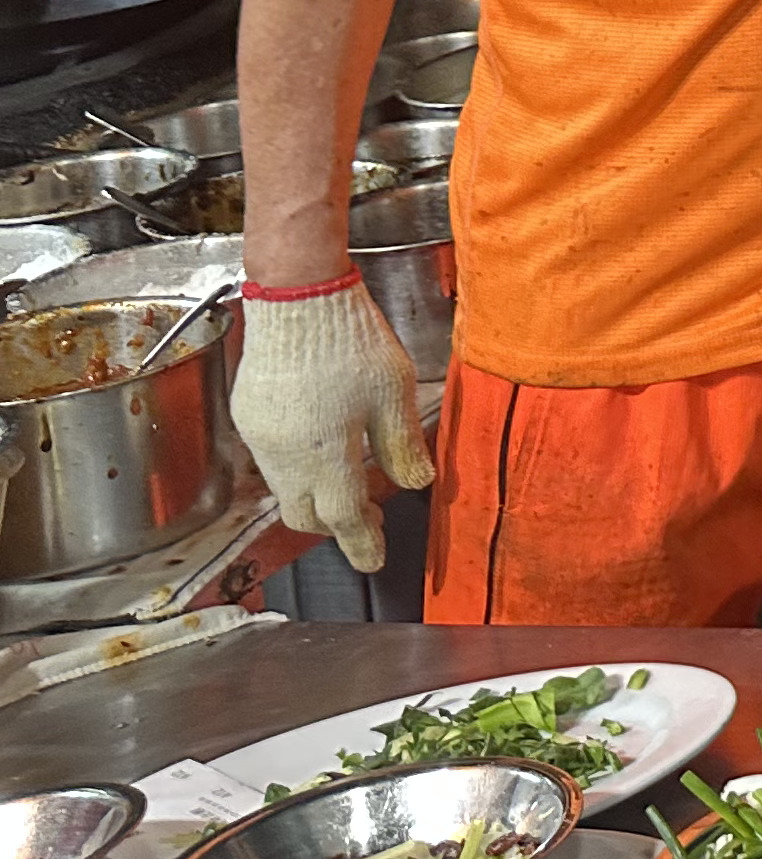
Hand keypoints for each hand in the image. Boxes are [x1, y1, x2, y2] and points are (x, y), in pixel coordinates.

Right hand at [230, 283, 432, 572]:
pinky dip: (298, 469)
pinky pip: (271, 461)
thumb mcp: (394, 393)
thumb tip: (416, 484)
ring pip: (285, 490)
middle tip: (370, 520)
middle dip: (336, 525)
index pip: (344, 517)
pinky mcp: (247, 416)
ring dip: (316, 496)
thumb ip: (402, 445)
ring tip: (352, 481)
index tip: (374, 561)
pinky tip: (323, 449)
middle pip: (306, 514)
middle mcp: (283, 455)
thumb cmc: (350, 340)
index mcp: (324, 455)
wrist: (296, 296)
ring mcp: (259, 437)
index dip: (363, 543)